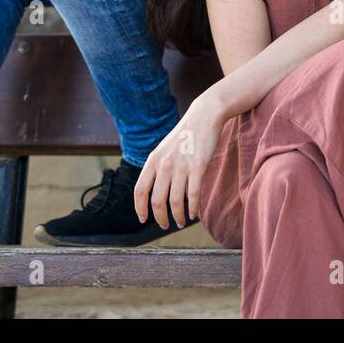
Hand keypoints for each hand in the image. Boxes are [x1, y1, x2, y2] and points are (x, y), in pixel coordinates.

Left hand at [134, 93, 224, 230]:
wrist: (203, 116)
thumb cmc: (185, 135)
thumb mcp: (164, 149)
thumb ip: (158, 168)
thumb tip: (157, 191)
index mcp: (153, 161)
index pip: (140, 191)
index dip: (140, 208)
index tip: (143, 219)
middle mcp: (164, 165)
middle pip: (157, 200)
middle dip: (160, 218)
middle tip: (165, 225)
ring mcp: (181, 166)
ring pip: (175, 201)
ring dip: (177, 216)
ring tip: (180, 222)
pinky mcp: (198, 167)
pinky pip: (193, 194)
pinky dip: (192, 208)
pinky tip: (193, 214)